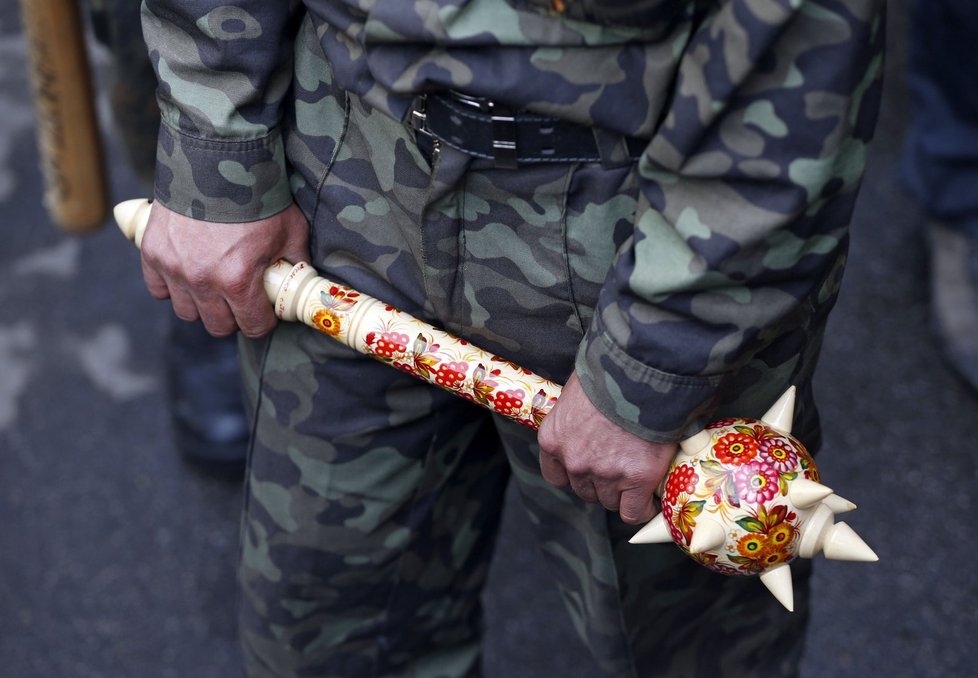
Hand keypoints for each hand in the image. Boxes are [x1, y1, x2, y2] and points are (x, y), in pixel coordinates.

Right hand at [139, 202, 309, 336]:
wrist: (217, 158)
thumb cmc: (258, 196)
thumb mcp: (291, 231)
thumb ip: (296, 261)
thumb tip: (302, 279)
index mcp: (238, 281)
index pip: (252, 326)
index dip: (263, 321)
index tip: (265, 311)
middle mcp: (202, 281)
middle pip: (218, 326)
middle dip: (234, 317)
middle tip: (241, 299)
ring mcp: (174, 268)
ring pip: (187, 312)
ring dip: (203, 305)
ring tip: (215, 286)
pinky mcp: (153, 253)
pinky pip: (159, 290)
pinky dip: (173, 287)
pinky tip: (188, 274)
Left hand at [537, 372, 676, 524]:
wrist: (640, 372)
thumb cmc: (608, 370)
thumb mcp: (577, 391)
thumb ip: (576, 415)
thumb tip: (589, 417)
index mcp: (553, 439)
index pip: (556, 476)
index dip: (575, 474)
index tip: (590, 468)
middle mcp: (574, 461)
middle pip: (585, 490)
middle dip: (601, 482)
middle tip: (620, 466)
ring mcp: (605, 473)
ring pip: (610, 501)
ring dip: (622, 493)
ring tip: (638, 476)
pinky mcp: (636, 479)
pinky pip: (634, 511)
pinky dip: (643, 508)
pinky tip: (650, 498)